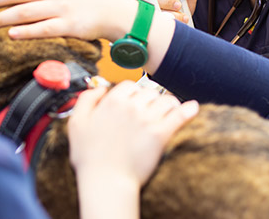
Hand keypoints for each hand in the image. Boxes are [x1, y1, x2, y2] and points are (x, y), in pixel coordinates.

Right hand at [68, 81, 198, 211]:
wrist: (106, 182)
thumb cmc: (90, 157)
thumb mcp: (76, 123)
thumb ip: (86, 99)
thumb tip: (99, 88)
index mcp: (112, 102)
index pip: (129, 85)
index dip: (131, 94)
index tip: (132, 103)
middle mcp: (131, 107)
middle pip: (149, 91)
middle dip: (149, 99)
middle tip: (148, 111)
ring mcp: (148, 119)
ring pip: (165, 100)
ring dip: (167, 104)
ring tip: (167, 112)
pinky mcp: (160, 134)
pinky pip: (180, 115)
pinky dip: (188, 110)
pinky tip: (192, 108)